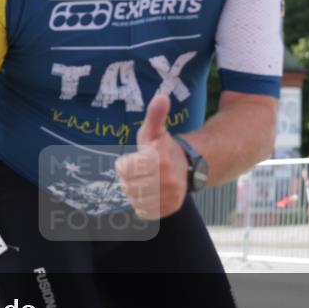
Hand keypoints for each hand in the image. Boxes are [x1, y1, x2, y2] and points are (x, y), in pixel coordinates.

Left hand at [114, 94, 186, 218]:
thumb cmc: (161, 147)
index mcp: (159, 159)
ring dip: (136, 190)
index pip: (123, 168)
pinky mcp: (169, 209)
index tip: (137, 159)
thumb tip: (161, 97)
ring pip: (134, 198)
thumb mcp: (154, 130)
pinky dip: (143, 203)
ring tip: (146, 181)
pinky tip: (150, 192)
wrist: (185, 166)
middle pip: (127, 185)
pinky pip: (143, 210)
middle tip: (141, 171)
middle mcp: (166, 180)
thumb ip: (155, 115)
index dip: (126, 163)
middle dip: (131, 177)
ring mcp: (169, 196)